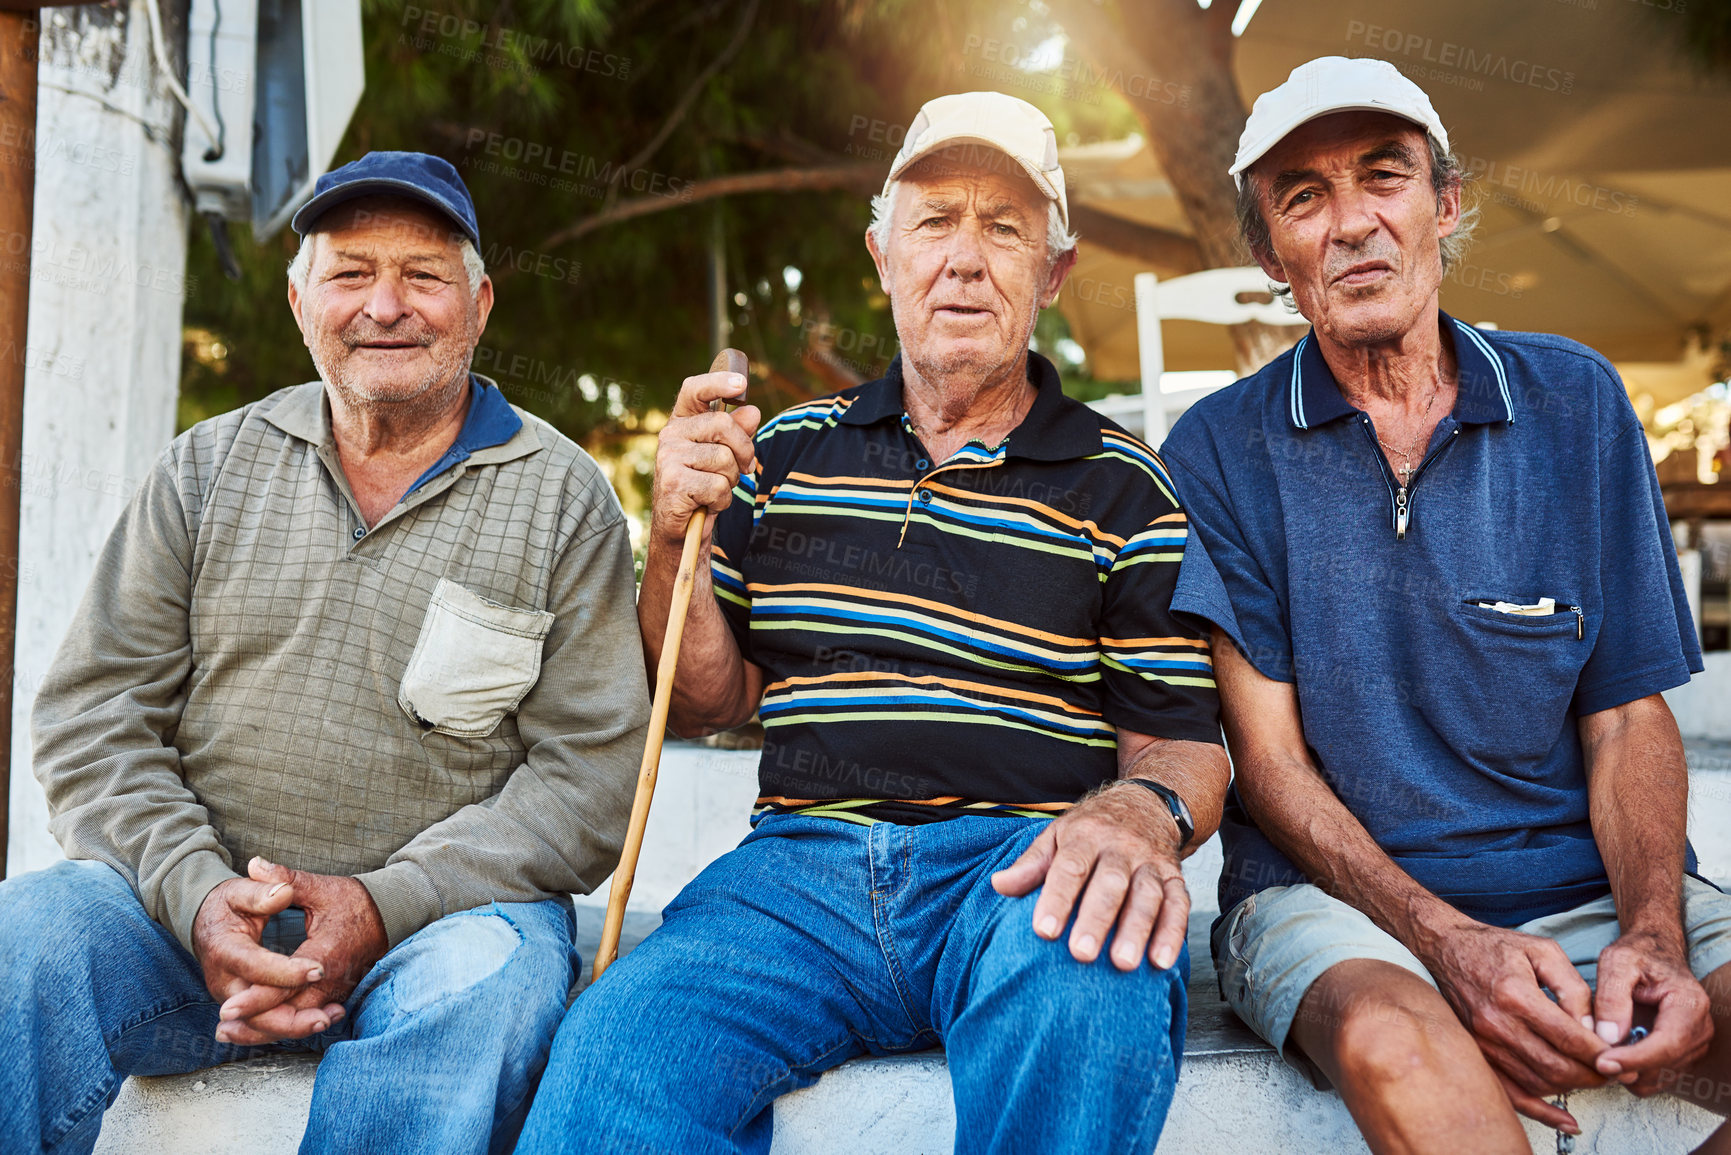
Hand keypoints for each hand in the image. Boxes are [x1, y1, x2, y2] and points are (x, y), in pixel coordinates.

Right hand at [192, 870, 327, 1015]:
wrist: (207, 921)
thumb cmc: (228, 905)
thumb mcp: (242, 890)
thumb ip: (262, 892)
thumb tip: (283, 893)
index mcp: (225, 950)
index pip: (255, 967)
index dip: (286, 973)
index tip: (318, 970)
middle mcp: (224, 981)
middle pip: (254, 1012)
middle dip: (289, 1019)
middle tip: (325, 1017)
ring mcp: (232, 997)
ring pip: (261, 1025)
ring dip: (294, 1028)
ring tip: (329, 1020)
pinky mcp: (243, 1006)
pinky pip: (265, 1023)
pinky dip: (290, 1027)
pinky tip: (322, 1020)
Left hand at [212, 858, 387, 1044]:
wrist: (389, 915)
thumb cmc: (353, 901)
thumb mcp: (321, 887)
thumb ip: (286, 880)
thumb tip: (255, 864)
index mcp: (325, 952)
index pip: (287, 984)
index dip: (257, 998)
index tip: (228, 1008)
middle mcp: (332, 979)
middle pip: (290, 1013)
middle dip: (255, 1025)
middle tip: (222, 1029)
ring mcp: (336, 990)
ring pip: (298, 1021)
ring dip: (265, 1030)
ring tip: (229, 1034)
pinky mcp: (335, 995)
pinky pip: (307, 1018)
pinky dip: (282, 1027)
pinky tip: (257, 1031)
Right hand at [650, 369, 760, 544]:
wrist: (682, 530)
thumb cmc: (703, 489)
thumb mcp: (724, 458)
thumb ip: (737, 434)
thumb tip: (752, 411)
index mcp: (681, 423)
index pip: (693, 390)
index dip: (717, 382)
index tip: (741, 384)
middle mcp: (670, 435)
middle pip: (722, 425)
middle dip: (744, 450)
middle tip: (745, 468)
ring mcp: (669, 458)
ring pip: (724, 459)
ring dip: (731, 481)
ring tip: (716, 490)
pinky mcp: (674, 483)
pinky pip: (718, 486)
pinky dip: (722, 500)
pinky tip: (708, 504)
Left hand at [991, 780, 1188, 970]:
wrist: (1146, 804)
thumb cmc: (1093, 827)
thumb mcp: (1058, 835)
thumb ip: (1031, 864)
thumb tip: (1000, 885)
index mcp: (1086, 835)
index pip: (1070, 868)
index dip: (1057, 899)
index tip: (1044, 931)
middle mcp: (1121, 847)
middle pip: (1110, 884)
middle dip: (1096, 919)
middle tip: (1082, 953)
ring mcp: (1151, 862)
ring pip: (1147, 895)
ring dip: (1138, 930)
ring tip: (1123, 963)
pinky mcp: (1176, 878)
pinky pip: (1179, 904)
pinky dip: (1173, 933)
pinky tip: (1162, 960)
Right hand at [1416, 919, 1608, 1129]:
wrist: (1446, 948)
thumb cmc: (1496, 946)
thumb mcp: (1543, 951)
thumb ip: (1574, 988)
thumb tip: (1595, 1029)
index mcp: (1515, 995)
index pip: (1570, 1038)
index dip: (1602, 1054)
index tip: (1623, 1058)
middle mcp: (1496, 1024)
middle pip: (1557, 1067)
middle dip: (1594, 1075)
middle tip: (1616, 1072)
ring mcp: (1483, 1042)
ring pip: (1539, 1083)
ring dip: (1573, 1088)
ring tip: (1593, 1077)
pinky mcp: (1477, 1053)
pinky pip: (1511, 1094)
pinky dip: (1541, 1112)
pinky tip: (1567, 1122)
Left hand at [1591, 929, 1712, 1093]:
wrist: (1654, 953)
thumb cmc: (1637, 954)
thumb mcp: (1617, 962)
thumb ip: (1612, 996)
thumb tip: (1610, 1037)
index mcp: (1689, 1004)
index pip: (1667, 1044)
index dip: (1634, 1058)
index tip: (1602, 1062)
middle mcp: (1700, 1030)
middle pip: (1664, 1065)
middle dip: (1626, 1065)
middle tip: (1590, 1055)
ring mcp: (1693, 1046)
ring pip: (1658, 1076)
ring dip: (1628, 1070)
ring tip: (1602, 1047)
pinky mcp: (1681, 1056)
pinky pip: (1656, 1078)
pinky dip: (1632, 1072)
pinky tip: (1614, 1052)